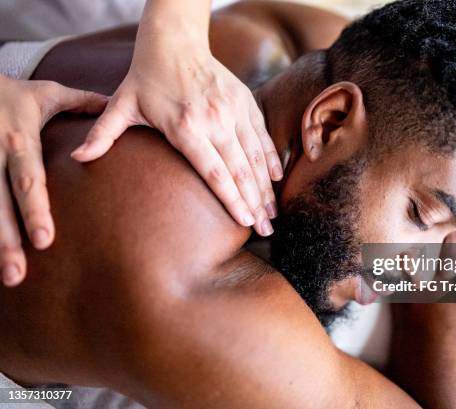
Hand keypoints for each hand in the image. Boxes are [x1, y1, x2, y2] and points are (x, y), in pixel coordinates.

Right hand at [0, 74, 107, 285]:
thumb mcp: (46, 93)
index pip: (29, 179)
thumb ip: (83, 102)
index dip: (35, 209)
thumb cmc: (11, 93)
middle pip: (0, 203)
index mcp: (19, 140)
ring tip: (9, 278)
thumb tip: (118, 105)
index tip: (45, 240)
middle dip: (8, 239)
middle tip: (19, 273)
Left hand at [71, 2, 282, 236]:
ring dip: (266, 186)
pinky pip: (262, 135)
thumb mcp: (122, 105)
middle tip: (266, 229)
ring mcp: (233, 111)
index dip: (231, 198)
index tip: (245, 220)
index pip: (214, 171)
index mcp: (186, 127)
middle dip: (256, 202)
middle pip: (240, 170)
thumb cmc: (147, 78)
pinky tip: (277, 178)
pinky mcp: (245, 102)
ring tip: (274, 212)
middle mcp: (214, 121)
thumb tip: (77, 158)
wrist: (175, 41)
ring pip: (255, 156)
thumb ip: (103, 133)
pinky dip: (271, 157)